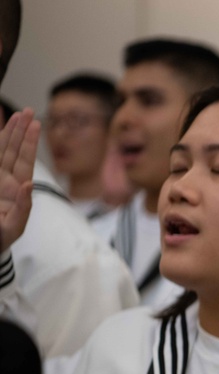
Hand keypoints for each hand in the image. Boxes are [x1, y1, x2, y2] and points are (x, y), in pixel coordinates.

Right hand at [0, 109, 40, 251]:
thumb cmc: (2, 237)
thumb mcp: (14, 226)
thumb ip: (24, 207)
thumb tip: (28, 184)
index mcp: (18, 189)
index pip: (24, 160)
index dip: (29, 142)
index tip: (35, 124)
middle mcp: (7, 180)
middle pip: (14, 150)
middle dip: (21, 131)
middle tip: (29, 111)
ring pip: (2, 151)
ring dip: (8, 133)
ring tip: (16, 115)